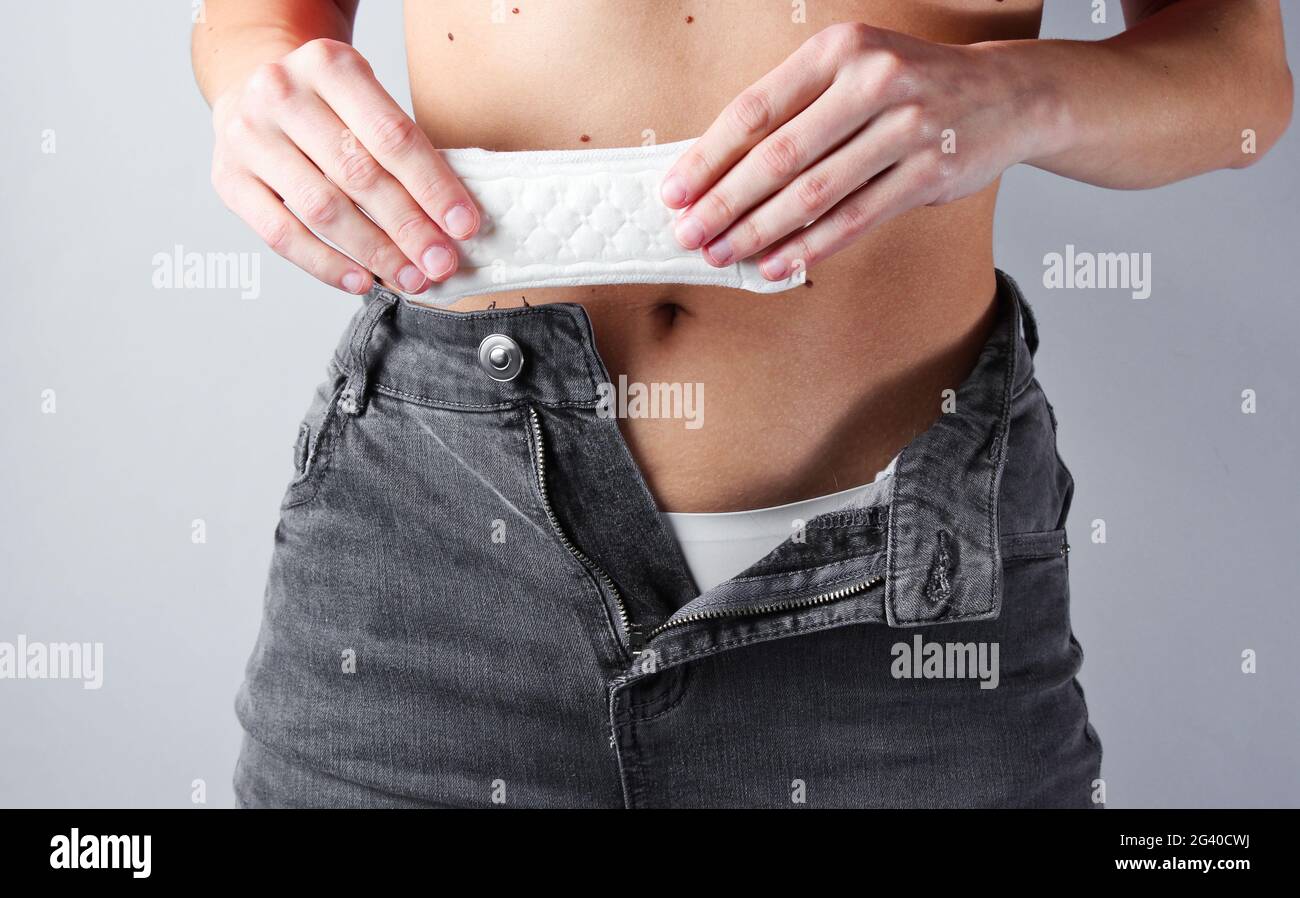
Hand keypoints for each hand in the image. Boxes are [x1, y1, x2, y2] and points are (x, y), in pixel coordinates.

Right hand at [208, 39, 479, 294]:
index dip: (433, 186)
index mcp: (329, 64)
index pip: (392, 136)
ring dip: (374, 252)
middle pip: (358, 175)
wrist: (252, 86)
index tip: (463, 226)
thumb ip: (402, 148)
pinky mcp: (228, 178)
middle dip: (408, 228)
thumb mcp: (365, 99)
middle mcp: (281, 93)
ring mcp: (248, 136)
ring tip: (410, 277)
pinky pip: (281, 234)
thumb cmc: (325, 103)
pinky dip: (326, 264)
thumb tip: (449, 221)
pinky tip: (361, 279)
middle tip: (441, 263)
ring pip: (321, 208)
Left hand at [660, 23, 1049, 279]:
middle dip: (725, 203)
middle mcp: (873, 81)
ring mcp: (905, 129)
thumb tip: (717, 171)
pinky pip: (855, 219)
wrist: (1006, 92)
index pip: (755, 110)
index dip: (708, 158)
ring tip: (723, 255)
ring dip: (760, 232)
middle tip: (689, 235)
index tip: (674, 193)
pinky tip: (777, 264)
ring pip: (814, 193)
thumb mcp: (850, 71)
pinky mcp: (928, 174)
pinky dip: (811, 246)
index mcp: (839, 50)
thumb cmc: (908, 85)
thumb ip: (793, 109)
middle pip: (778, 156)